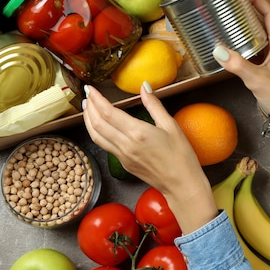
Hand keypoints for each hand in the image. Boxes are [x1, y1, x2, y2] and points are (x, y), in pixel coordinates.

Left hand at [82, 84, 217, 233]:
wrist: (181, 184)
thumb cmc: (181, 155)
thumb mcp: (171, 125)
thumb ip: (154, 105)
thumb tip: (145, 86)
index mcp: (138, 133)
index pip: (108, 113)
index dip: (97, 99)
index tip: (91, 88)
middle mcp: (126, 145)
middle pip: (97, 124)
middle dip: (90, 108)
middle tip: (87, 95)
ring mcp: (122, 156)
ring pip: (96, 137)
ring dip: (88, 121)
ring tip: (88, 108)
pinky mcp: (124, 164)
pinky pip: (104, 145)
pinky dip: (97, 132)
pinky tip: (101, 126)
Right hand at [214, 0, 269, 178]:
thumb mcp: (257, 80)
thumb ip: (237, 64)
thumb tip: (218, 50)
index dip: (258, 0)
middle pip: (267, 21)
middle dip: (252, 9)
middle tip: (234, 3)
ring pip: (264, 34)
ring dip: (250, 25)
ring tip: (233, 20)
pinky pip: (261, 48)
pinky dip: (249, 42)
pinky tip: (237, 47)